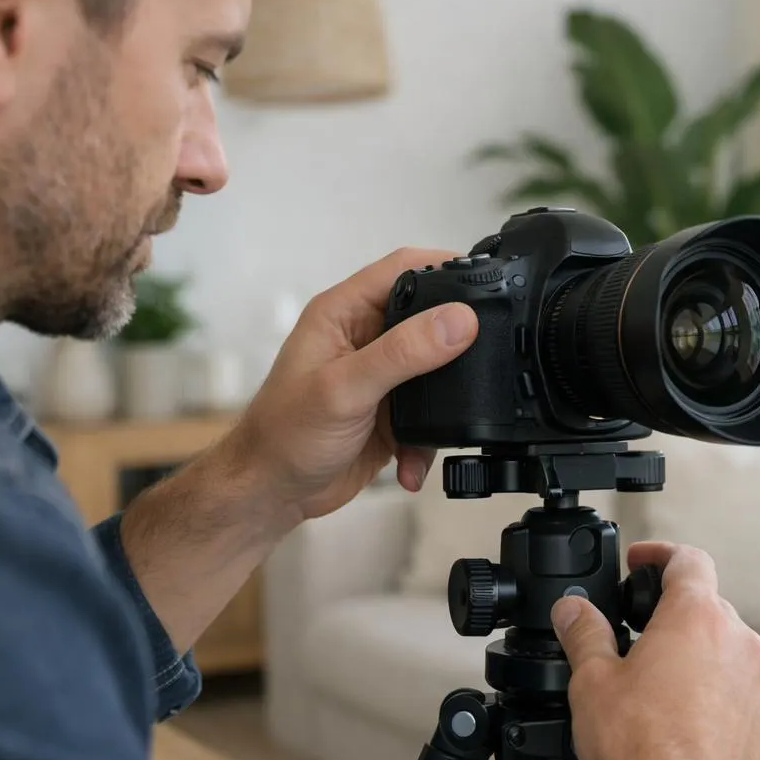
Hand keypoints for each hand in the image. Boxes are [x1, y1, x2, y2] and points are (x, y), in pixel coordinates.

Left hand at [224, 248, 479, 526]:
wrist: (272, 494)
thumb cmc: (284, 434)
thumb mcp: (346, 389)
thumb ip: (403, 353)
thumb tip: (459, 320)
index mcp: (344, 313)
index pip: (402, 268)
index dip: (445, 265)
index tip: (487, 280)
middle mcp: (364, 337)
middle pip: (428, 315)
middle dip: (457, 338)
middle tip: (484, 354)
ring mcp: (380, 375)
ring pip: (436, 369)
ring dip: (444, 399)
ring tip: (443, 419)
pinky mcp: (390, 412)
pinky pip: (429, 414)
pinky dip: (427, 440)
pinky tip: (411, 461)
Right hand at [556, 542, 759, 759]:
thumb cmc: (638, 747)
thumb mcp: (592, 680)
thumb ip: (584, 633)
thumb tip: (573, 610)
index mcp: (697, 618)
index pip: (687, 559)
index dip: (659, 553)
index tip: (641, 560)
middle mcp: (739, 644)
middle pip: (709, 608)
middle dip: (674, 617)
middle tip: (637, 638)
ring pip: (728, 656)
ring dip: (698, 662)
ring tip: (657, 693)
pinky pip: (741, 698)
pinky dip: (716, 702)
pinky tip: (683, 728)